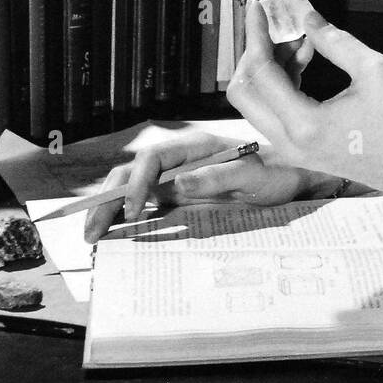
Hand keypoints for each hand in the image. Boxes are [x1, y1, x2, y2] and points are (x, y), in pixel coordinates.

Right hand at [82, 130, 316, 242]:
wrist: (291, 179)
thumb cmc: (276, 174)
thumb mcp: (254, 175)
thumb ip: (219, 177)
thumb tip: (178, 184)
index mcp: (195, 148)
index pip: (152, 160)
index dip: (136, 182)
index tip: (130, 208)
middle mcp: (180, 161)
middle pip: (132, 173)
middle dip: (108, 198)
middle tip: (91, 230)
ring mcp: (177, 178)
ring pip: (132, 188)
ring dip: (109, 208)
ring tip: (93, 235)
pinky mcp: (179, 197)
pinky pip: (147, 205)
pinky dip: (126, 217)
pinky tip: (114, 234)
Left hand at [225, 0, 382, 194]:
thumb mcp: (374, 69)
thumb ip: (334, 40)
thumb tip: (306, 17)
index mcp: (303, 124)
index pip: (260, 71)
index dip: (256, 34)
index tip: (258, 7)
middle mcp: (289, 143)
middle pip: (244, 92)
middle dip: (255, 52)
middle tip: (278, 27)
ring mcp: (293, 151)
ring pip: (257, 102)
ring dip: (269, 67)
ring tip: (302, 41)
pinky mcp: (302, 151)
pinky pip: (274, 112)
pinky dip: (281, 83)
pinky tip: (306, 61)